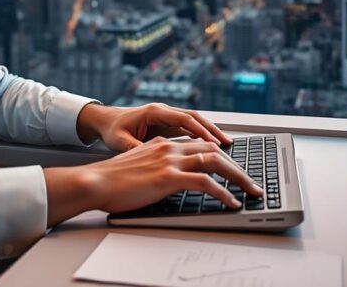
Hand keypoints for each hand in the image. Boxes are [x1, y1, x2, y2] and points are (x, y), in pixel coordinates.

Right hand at [43, 137, 263, 224]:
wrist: (94, 181)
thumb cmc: (109, 180)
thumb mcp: (136, 167)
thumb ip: (153, 166)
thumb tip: (164, 178)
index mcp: (162, 144)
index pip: (199, 144)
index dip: (219, 155)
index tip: (233, 165)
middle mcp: (169, 147)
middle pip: (213, 150)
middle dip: (236, 165)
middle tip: (251, 180)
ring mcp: (170, 160)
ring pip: (216, 162)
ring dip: (239, 177)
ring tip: (252, 191)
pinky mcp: (169, 176)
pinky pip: (206, 183)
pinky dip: (224, 193)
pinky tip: (232, 202)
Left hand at [76, 102, 232, 151]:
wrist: (104, 121)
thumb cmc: (111, 130)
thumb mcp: (120, 141)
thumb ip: (136, 148)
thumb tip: (149, 158)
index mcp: (154, 111)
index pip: (183, 119)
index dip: (200, 131)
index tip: (213, 142)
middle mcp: (163, 111)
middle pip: (195, 118)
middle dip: (212, 129)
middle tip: (227, 143)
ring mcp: (167, 117)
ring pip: (194, 122)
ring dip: (210, 132)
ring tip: (226, 144)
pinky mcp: (167, 125)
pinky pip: (189, 129)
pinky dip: (201, 136)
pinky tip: (211, 147)